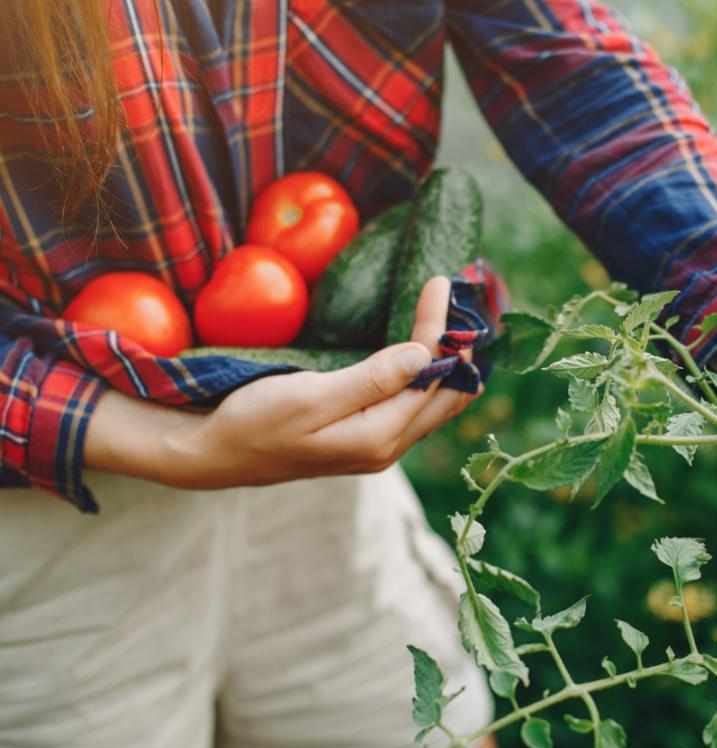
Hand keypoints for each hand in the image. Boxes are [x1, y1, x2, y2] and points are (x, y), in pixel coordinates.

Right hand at [84, 277, 478, 488]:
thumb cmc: (253, 422)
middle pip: (449, 396)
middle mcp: (388, 446)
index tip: (439, 283)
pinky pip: (414, 406)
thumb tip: (424, 355)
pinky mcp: (365, 437)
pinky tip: (425, 351)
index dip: (440, 329)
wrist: (213, 454)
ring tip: (452, 320)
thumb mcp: (309, 397)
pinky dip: (429, 376)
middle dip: (461, 349)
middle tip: (463, 301)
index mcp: (380, 435)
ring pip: (436, 403)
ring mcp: (378, 444)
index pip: (432, 376)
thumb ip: (371, 380)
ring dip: (449, 363)